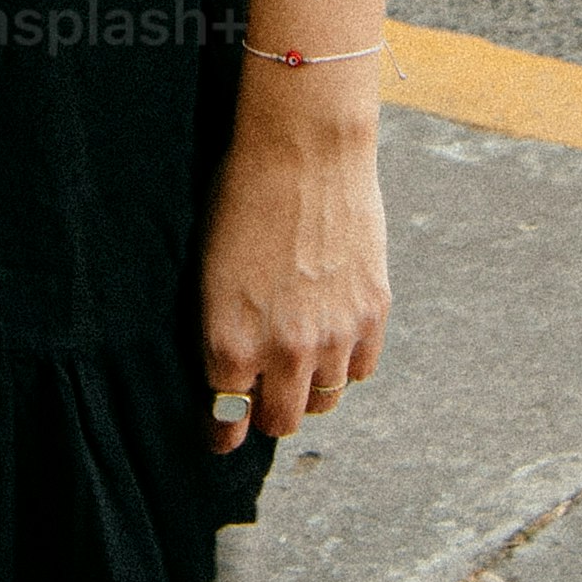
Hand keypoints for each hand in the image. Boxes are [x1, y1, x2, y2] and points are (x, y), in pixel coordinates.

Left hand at [198, 96, 384, 454]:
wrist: (305, 149)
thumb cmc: (242, 199)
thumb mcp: (209, 273)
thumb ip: (220, 333)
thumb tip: (230, 376)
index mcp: (230, 341)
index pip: (226, 419)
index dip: (223, 427)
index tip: (224, 432)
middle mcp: (283, 350)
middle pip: (280, 422)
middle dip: (267, 414)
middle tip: (264, 395)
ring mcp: (334, 336)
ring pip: (325, 400)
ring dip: (309, 385)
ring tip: (300, 353)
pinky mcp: (373, 314)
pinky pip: (362, 370)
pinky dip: (347, 360)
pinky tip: (333, 332)